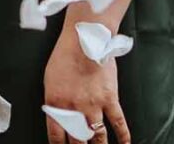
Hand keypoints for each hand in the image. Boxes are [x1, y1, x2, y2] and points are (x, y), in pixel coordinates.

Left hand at [45, 26, 130, 143]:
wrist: (83, 40)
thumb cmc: (64, 56)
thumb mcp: (50, 80)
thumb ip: (55, 101)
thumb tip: (57, 116)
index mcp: (55, 102)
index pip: (56, 134)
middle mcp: (74, 107)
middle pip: (78, 139)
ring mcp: (93, 105)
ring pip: (98, 136)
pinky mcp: (110, 99)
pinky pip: (119, 123)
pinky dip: (124, 136)